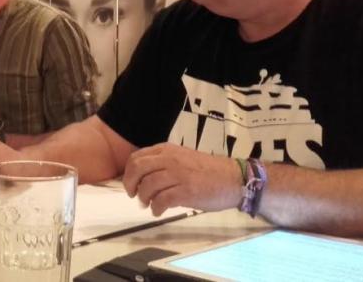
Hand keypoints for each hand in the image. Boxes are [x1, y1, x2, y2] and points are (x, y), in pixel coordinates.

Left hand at [122, 143, 241, 215]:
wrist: (233, 178)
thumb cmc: (207, 170)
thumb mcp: (182, 157)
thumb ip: (163, 162)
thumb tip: (142, 176)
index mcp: (168, 150)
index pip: (137, 157)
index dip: (128, 172)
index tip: (130, 182)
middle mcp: (170, 159)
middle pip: (138, 169)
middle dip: (130, 184)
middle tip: (134, 195)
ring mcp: (178, 175)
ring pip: (148, 185)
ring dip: (144, 198)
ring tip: (148, 205)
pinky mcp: (186, 191)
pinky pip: (161, 200)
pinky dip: (155, 208)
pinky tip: (157, 212)